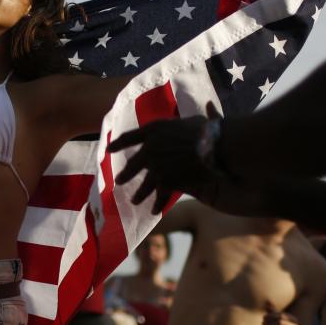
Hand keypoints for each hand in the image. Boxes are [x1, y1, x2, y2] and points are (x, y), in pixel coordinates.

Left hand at [112, 103, 237, 213]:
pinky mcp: (167, 182)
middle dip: (125, 175)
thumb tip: (199, 113)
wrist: (216, 147)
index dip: (118, 144)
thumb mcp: (191, 120)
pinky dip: (157, 204)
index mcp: (152, 130)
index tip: (109, 150)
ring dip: (139, 194)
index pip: (129, 137)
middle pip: (132, 165)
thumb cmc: (207, 130)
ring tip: (134, 201)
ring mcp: (156, 167)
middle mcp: (149, 149)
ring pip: (144, 185)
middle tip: (119, 181)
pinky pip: (160, 196)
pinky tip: (154, 211)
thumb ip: (184, 124)